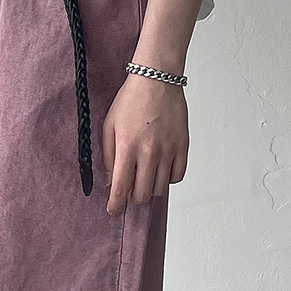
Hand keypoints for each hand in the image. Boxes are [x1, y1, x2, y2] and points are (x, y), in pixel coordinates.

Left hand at [100, 73, 188, 214]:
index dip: (115, 205)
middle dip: (133, 197)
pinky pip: (177, 176)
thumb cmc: (131, 100)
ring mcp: (168, 150)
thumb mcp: (109, 126)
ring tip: (145, 176)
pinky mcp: (183, 146)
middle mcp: (149, 152)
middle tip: (130, 188)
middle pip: (142, 194)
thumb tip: (110, 181)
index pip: (121, 188)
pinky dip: (168, 178)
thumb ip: (108, 156)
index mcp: (127, 147)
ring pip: (160, 188)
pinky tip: (161, 169)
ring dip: (150, 188)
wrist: (157, 79)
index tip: (113, 210)